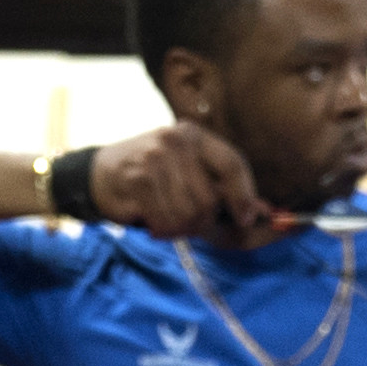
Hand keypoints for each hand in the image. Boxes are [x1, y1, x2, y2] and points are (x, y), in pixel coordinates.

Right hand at [88, 124, 269, 242]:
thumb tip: (266, 216)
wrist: (101, 175)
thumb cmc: (155, 181)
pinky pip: (166, 221)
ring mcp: (154, 157)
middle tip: (188, 223)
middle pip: (210, 200)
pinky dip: (163, 229)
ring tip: (167, 218)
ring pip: (188, 214)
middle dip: (202, 222)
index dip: (244, 196)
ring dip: (180, 228)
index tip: (246, 219)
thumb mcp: (190, 177)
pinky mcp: (137, 178)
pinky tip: (152, 219)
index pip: (232, 164)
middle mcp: (176, 140)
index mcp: (196, 135)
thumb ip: (227, 195)